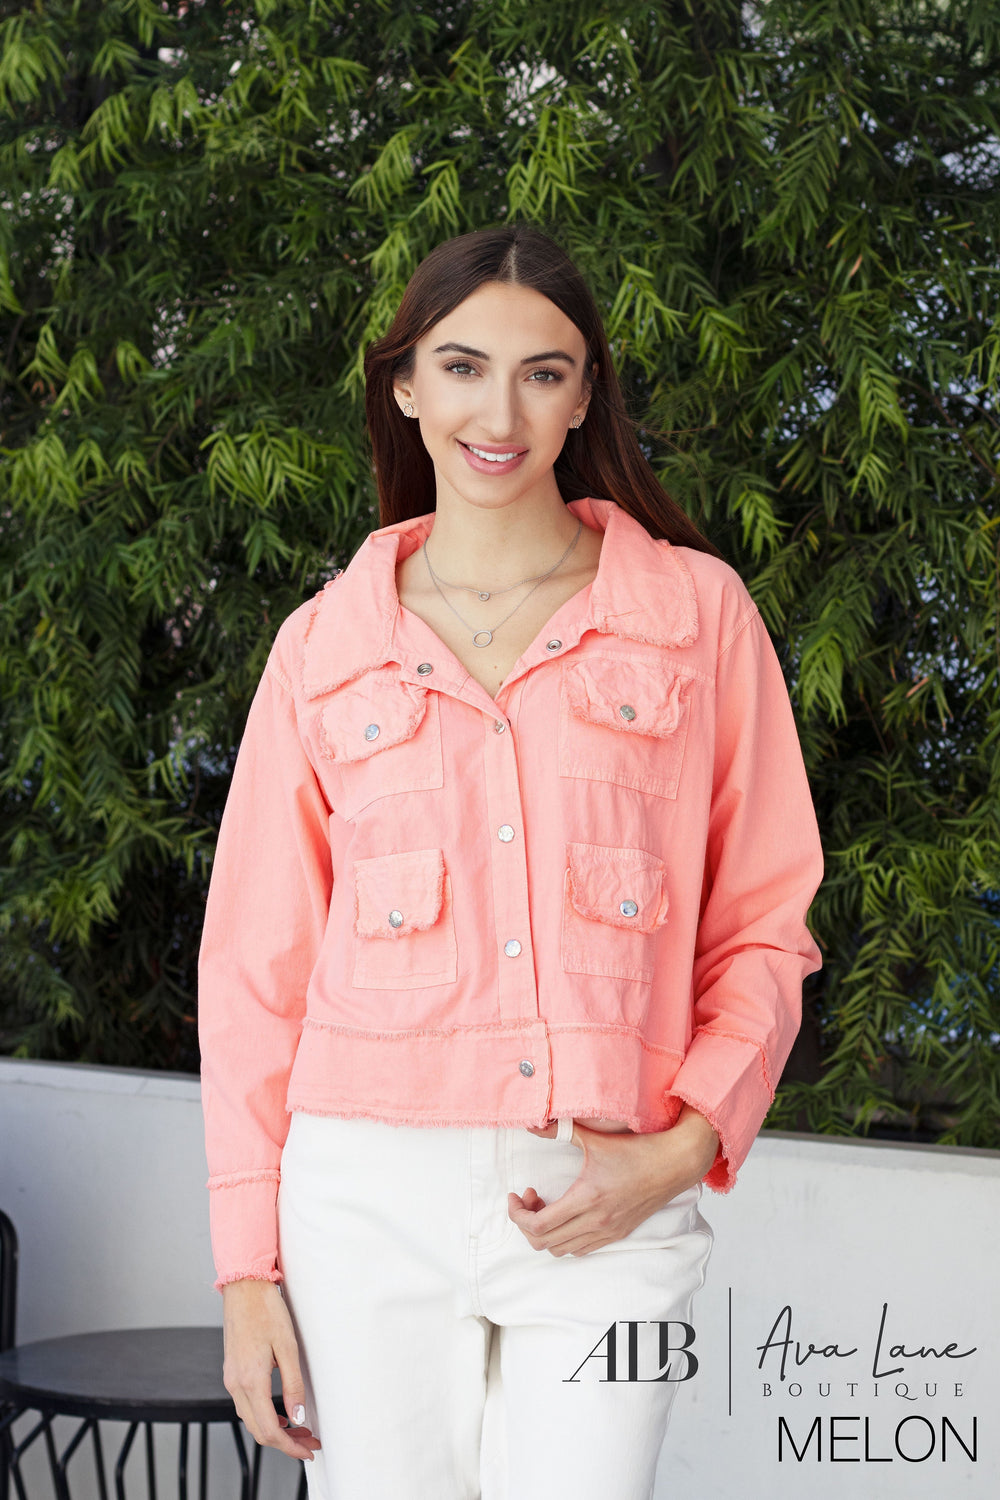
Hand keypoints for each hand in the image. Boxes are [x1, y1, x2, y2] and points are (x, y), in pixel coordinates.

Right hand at [221, 1279, 320, 1461]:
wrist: (244, 1287)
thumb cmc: (266, 1311)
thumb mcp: (288, 1347)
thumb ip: (293, 1385)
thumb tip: (297, 1417)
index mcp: (250, 1381)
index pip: (269, 1430)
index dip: (290, 1446)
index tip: (309, 1450)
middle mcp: (236, 1384)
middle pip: (258, 1431)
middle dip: (285, 1442)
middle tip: (309, 1442)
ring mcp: (231, 1378)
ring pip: (251, 1419)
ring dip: (275, 1430)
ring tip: (300, 1429)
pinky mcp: (232, 1371)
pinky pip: (246, 1405)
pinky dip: (264, 1415)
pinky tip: (280, 1411)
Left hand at [507, 1107, 719, 1257]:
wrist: (674, 1163)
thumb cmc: (636, 1149)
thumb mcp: (595, 1137)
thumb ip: (561, 1129)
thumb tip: (532, 1122)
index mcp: (587, 1199)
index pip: (538, 1226)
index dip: (518, 1214)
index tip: (517, 1194)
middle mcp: (596, 1222)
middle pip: (544, 1243)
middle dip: (526, 1223)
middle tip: (529, 1197)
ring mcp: (608, 1232)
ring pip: (561, 1250)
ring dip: (546, 1232)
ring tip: (546, 1205)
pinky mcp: (618, 1234)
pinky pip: (581, 1249)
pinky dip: (565, 1239)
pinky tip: (566, 1214)